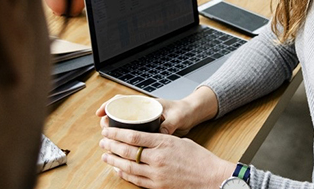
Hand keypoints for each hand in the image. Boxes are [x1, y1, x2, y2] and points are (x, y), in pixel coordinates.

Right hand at [96, 87, 218, 135]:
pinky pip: (134, 133)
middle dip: (109, 122)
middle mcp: (144, 111)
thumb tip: (161, 133)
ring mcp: (145, 120)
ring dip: (116, 132)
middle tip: (104, 133)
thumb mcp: (177, 117)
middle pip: (120, 114)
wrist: (193, 114)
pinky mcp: (149, 129)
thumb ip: (168, 124)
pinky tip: (123, 148)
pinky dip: (127, 139)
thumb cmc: (185, 111)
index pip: (123, 101)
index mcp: (147, 104)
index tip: (100, 113)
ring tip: (110, 142)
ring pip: (125, 124)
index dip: (109, 106)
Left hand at [99, 127, 234, 188]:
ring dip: (114, 161)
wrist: (211, 177)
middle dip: (111, 145)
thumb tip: (146, 139)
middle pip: (127, 151)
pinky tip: (118, 170)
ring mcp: (156, 174)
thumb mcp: (179, 141)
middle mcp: (157, 158)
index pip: (133, 136)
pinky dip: (125, 174)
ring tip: (105, 156)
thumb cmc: (199, 158)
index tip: (107, 130)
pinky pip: (136, 180)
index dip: (117, 133)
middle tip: (102, 141)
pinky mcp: (158, 186)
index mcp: (163, 143)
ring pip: (128, 167)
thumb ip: (161, 140)